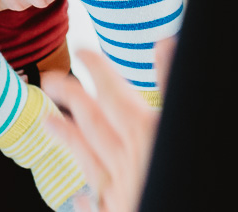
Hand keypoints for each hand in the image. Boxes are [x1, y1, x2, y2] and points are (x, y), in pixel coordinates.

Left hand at [45, 42, 174, 211]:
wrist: (179, 206)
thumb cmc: (190, 173)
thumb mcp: (186, 122)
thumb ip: (175, 82)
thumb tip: (165, 43)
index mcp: (146, 132)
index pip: (114, 93)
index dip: (96, 70)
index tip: (81, 52)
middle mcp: (127, 161)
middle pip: (93, 123)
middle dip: (71, 98)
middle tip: (50, 79)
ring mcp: (122, 193)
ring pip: (87, 161)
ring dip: (66, 138)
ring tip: (47, 122)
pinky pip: (95, 206)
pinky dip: (85, 199)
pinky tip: (78, 198)